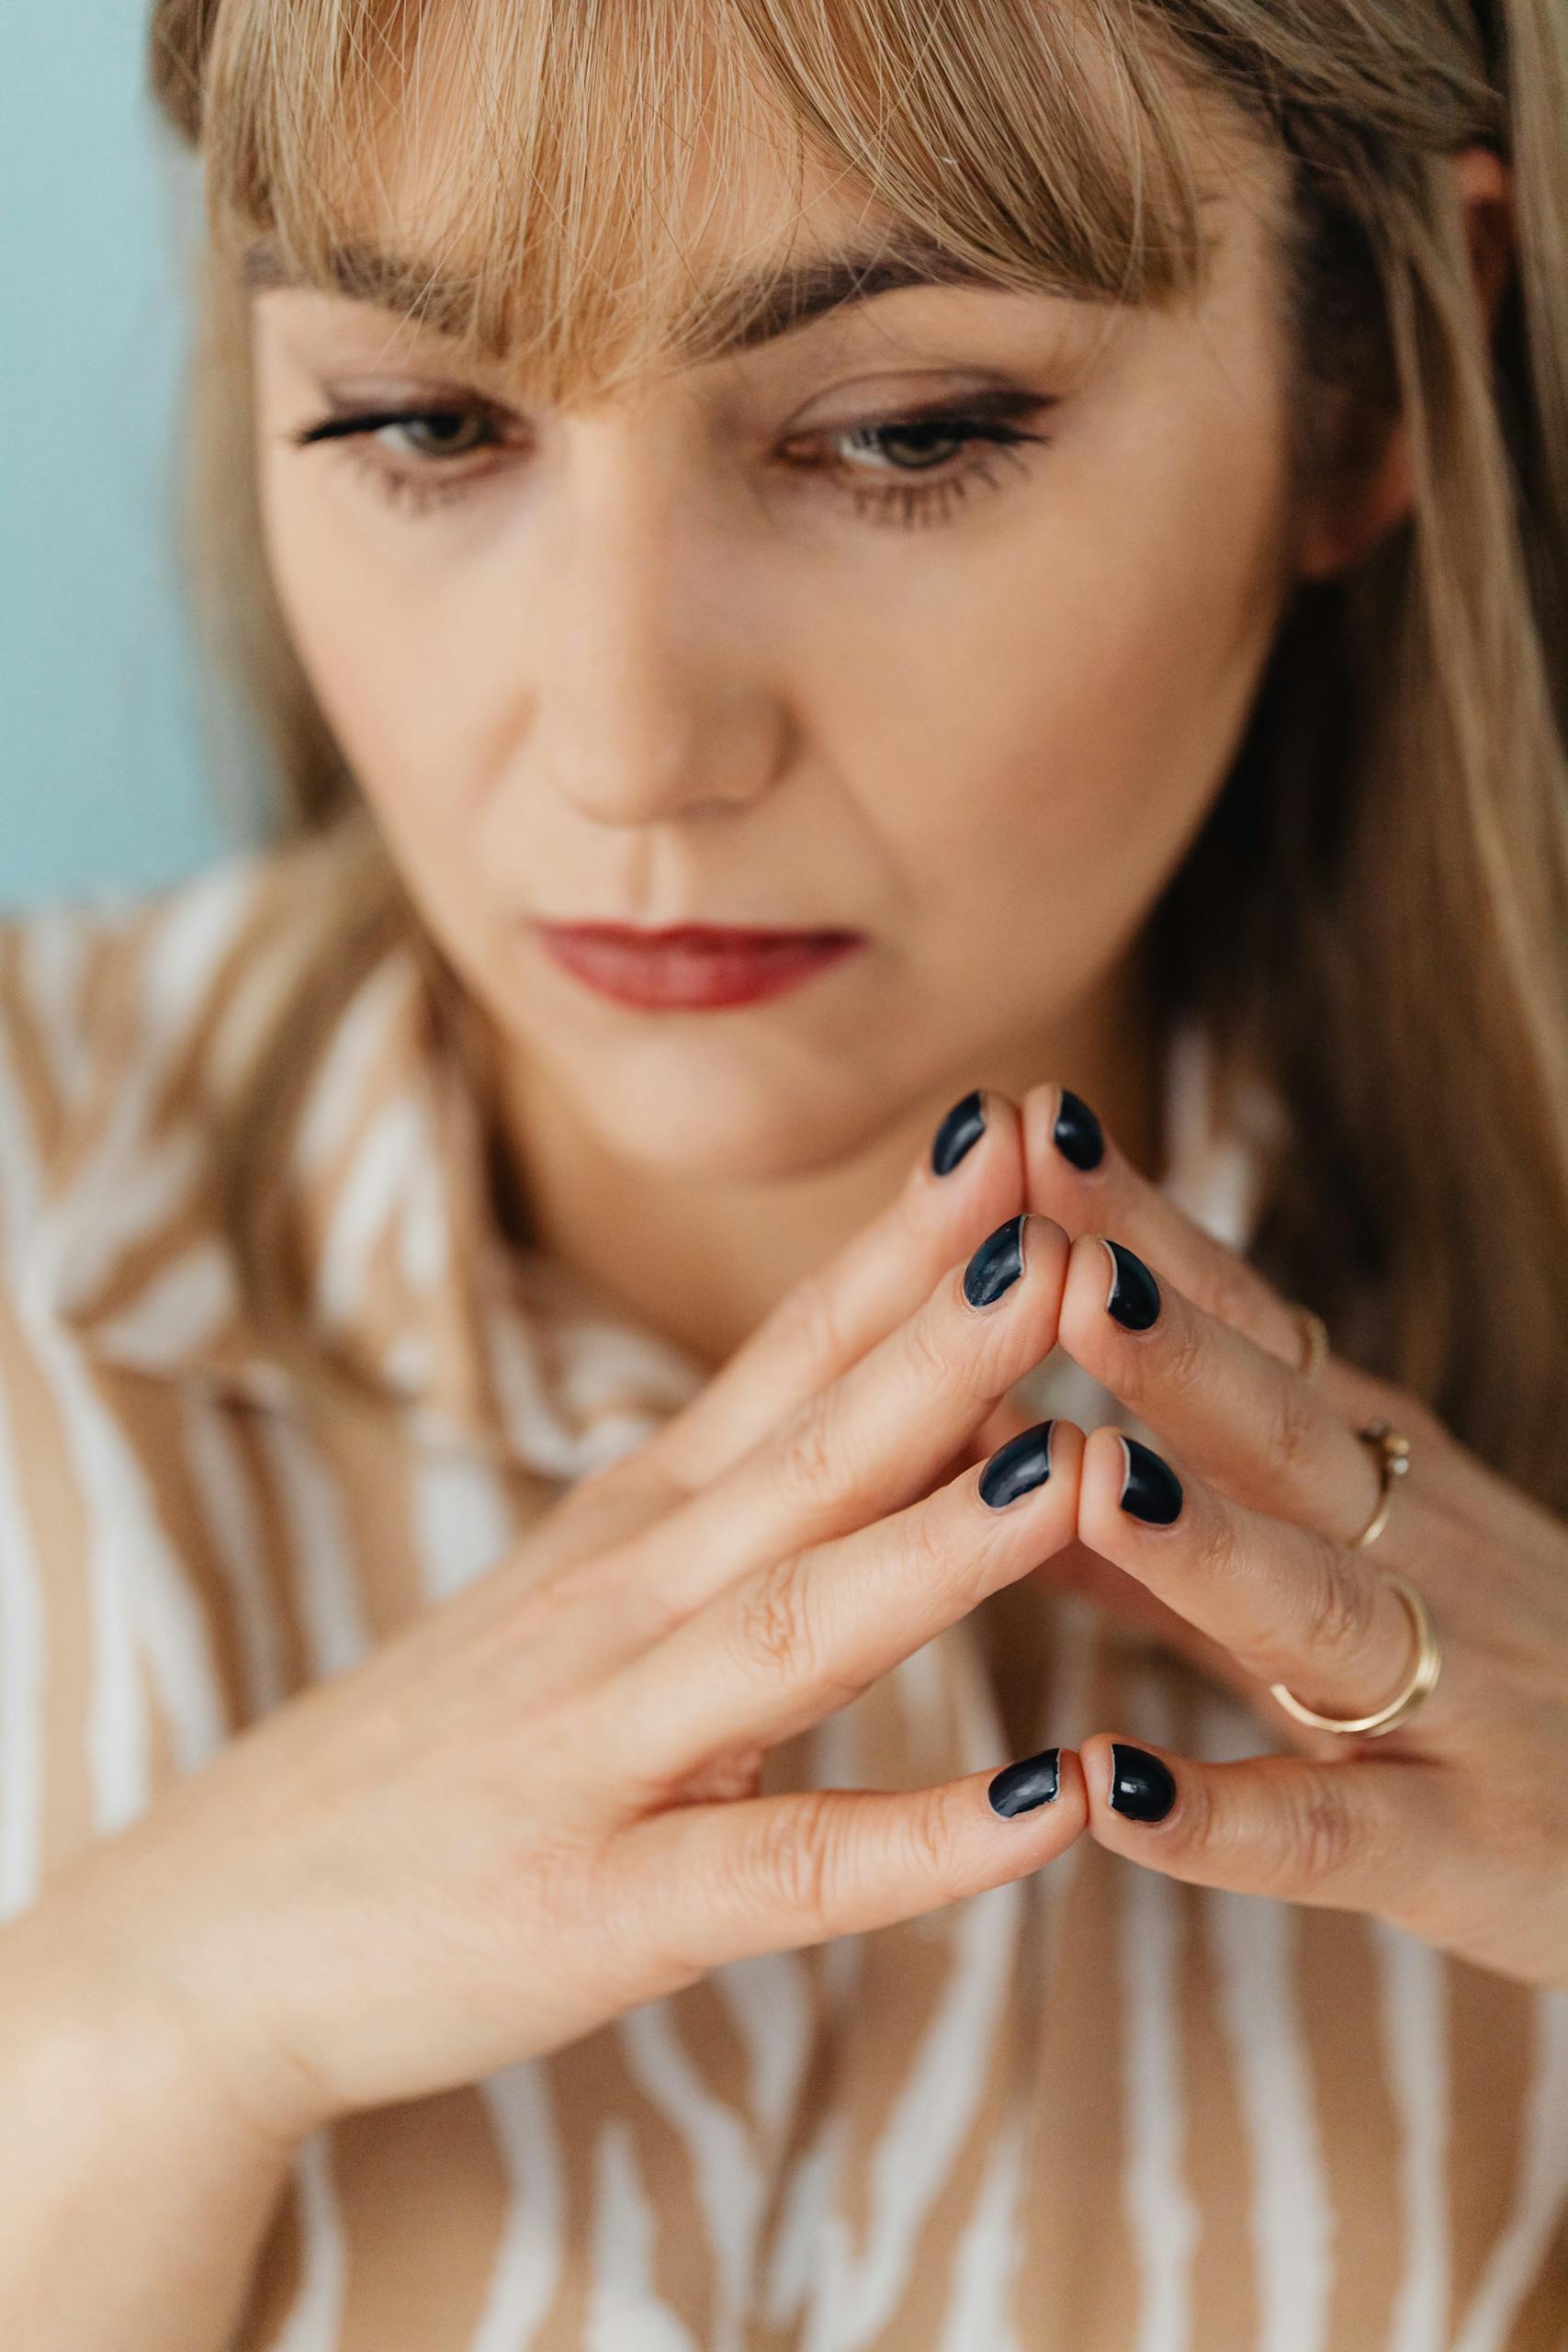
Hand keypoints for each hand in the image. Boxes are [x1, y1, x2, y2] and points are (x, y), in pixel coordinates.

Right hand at [7, 1101, 1093, 2159]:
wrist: (214, 1932)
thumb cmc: (434, 1755)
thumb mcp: (582, 1595)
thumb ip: (736, 1508)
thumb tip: (923, 1410)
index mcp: (637, 1526)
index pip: (790, 1355)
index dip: (909, 1246)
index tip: (1020, 1132)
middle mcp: (626, 1605)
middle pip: (811, 1451)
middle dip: (951, 1333)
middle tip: (1077, 1213)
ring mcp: (607, 1751)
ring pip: (798, 1629)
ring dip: (946, 1545)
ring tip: (1083, 1465)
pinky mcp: (601, 1907)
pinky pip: (784, 1872)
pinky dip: (921, 1838)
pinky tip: (1052, 1806)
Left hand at [1001, 1078, 1567, 1989]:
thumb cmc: (1461, 1659)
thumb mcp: (1311, 1556)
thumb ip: (1142, 1508)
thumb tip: (970, 1415)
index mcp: (1365, 1460)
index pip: (1246, 1319)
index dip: (1140, 1230)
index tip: (1029, 1122)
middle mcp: (1405, 1547)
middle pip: (1281, 1432)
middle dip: (1169, 1347)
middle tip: (1056, 1257)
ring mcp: (1441, 1692)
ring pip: (1312, 1606)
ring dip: (1204, 1544)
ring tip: (1095, 1476)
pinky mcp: (1454, 1844)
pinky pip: (1326, 1831)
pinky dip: (1218, 1814)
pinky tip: (1109, 1787)